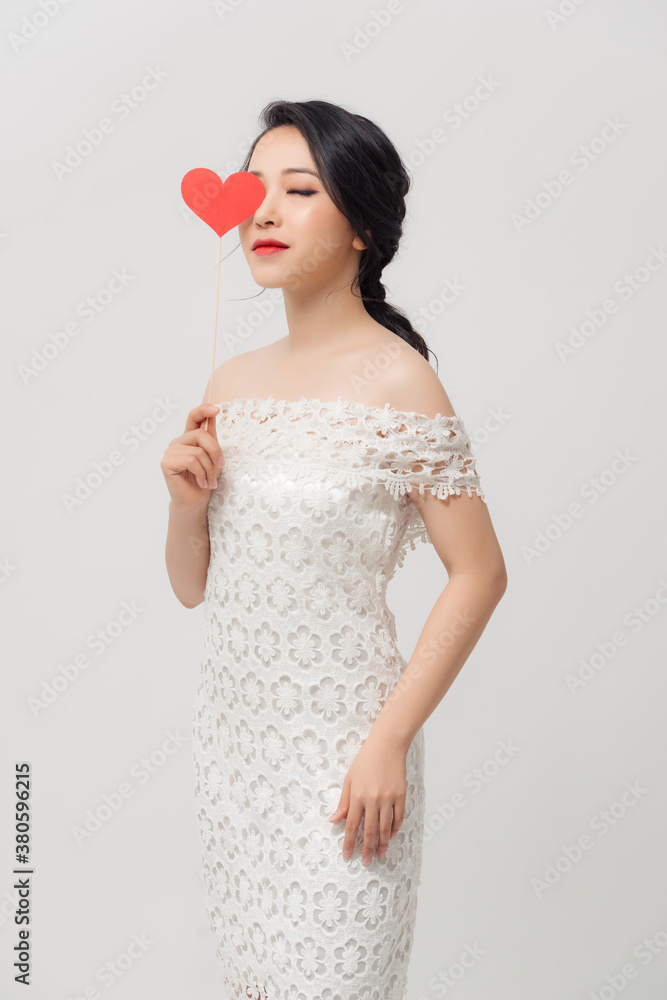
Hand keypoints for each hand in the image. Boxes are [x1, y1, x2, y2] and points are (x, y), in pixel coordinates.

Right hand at [160, 403, 223, 509]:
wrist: (195, 502)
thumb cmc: (205, 480)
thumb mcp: (213, 456)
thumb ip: (211, 436)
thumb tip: (214, 413)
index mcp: (189, 438)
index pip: (194, 417)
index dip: (203, 409)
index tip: (217, 409)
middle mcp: (178, 442)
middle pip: (201, 434)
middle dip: (215, 452)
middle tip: (220, 467)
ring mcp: (170, 451)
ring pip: (198, 451)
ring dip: (209, 469)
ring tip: (210, 481)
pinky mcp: (167, 462)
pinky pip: (191, 461)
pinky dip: (201, 474)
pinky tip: (201, 482)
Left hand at [328, 735, 406, 863]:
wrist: (387, 746)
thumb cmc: (365, 761)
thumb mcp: (349, 780)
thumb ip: (343, 802)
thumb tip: (334, 820)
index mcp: (357, 796)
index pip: (351, 825)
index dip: (349, 842)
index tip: (347, 855)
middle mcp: (373, 800)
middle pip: (370, 831)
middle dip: (367, 849)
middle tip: (366, 862)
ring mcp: (388, 798)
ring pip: (385, 828)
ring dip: (382, 844)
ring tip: (380, 855)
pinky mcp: (400, 796)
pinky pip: (398, 818)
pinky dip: (395, 829)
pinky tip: (391, 837)